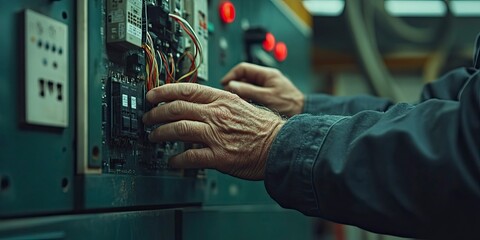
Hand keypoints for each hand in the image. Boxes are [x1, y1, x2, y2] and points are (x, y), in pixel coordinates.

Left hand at [142, 83, 284, 179]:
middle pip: (176, 108)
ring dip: (160, 133)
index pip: (186, 89)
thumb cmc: (264, 128)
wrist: (280, 146)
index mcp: (222, 99)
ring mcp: (216, 135)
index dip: (164, 91)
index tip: (152, 95)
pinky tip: (172, 161)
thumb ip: (219, 104)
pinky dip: (177, 159)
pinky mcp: (219, 156)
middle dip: (156, 113)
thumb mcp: (241, 105)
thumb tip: (199, 107)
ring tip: (153, 137)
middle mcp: (216, 114)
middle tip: (148, 118)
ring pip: (178, 129)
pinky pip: (190, 157)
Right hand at [221, 62, 304, 116]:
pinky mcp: (268, 96)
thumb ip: (248, 90)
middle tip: (228, 95)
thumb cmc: (290, 105)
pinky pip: (253, 94)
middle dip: (234, 85)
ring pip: (247, 87)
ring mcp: (267, 87)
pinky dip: (247, 99)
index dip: (231, 75)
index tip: (223, 84)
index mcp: (267, 74)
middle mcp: (266, 78)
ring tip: (236, 102)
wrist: (303, 113)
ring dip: (240, 93)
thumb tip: (231, 85)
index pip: (243, 68)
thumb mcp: (266, 97)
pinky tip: (244, 107)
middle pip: (244, 77)